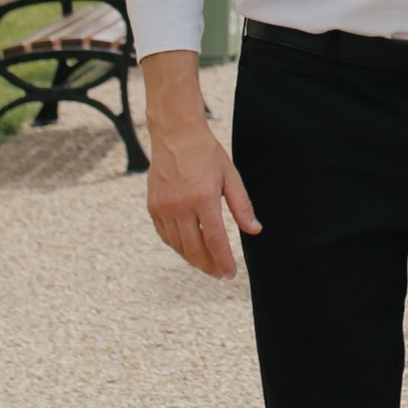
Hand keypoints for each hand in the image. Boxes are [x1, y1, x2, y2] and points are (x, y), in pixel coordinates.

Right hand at [141, 49, 261, 278]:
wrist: (175, 134)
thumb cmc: (206, 153)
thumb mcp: (231, 176)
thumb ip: (242, 206)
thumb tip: (255, 230)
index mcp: (204, 198)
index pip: (215, 241)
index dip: (223, 261)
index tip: (230, 273)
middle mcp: (181, 206)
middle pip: (194, 248)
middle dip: (209, 266)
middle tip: (220, 274)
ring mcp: (164, 207)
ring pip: (178, 245)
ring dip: (193, 259)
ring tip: (206, 265)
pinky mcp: (153, 206)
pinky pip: (165, 235)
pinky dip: (177, 246)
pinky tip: (188, 249)